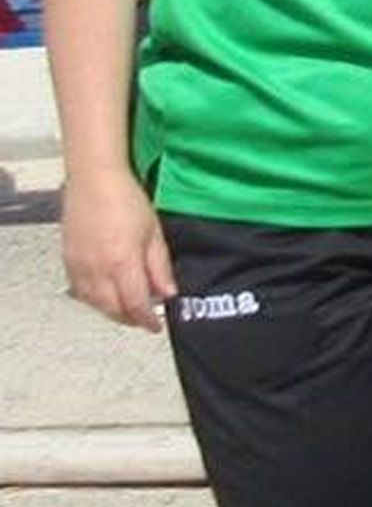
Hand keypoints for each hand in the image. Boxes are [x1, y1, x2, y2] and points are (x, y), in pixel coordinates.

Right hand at [60, 168, 176, 330]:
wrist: (94, 179)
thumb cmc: (126, 199)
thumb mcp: (154, 233)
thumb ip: (160, 267)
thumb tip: (168, 293)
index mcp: (122, 264)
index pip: (135, 306)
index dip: (147, 320)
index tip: (156, 326)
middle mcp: (98, 270)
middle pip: (113, 310)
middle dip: (130, 319)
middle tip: (143, 319)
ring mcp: (80, 266)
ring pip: (94, 304)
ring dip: (111, 311)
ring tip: (126, 309)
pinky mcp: (68, 260)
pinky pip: (80, 291)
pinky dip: (94, 300)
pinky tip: (105, 295)